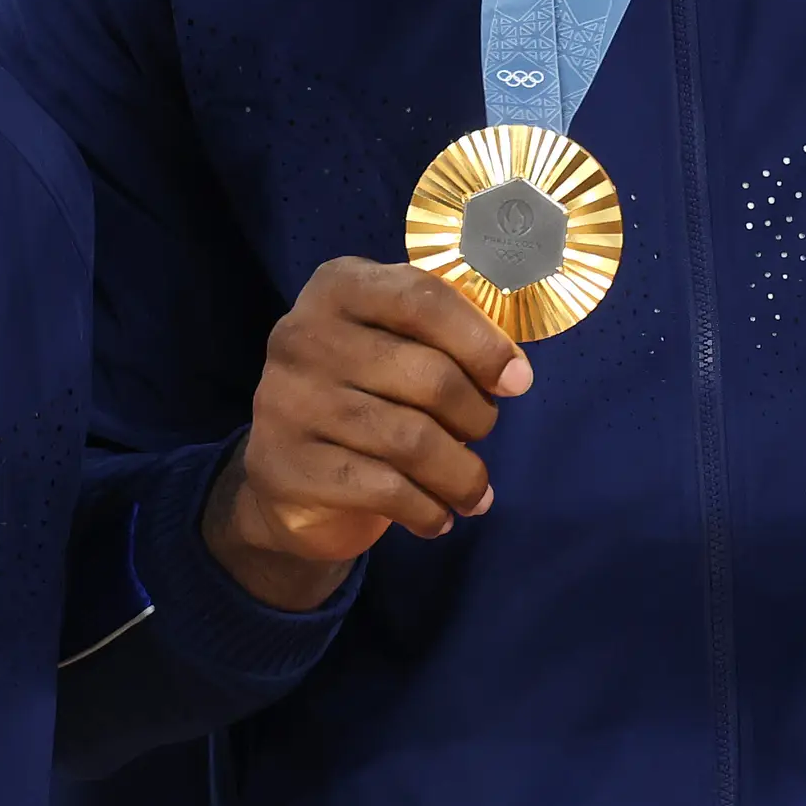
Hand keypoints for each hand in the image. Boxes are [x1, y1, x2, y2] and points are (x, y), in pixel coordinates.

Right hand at [204, 256, 532, 610]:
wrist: (288, 475)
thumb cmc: (365, 393)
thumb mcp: (395, 343)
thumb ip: (447, 336)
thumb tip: (512, 372)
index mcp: (339, 287)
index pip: (422, 299)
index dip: (482, 342)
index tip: (518, 380)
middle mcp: (305, 336)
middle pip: (429, 376)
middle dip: (476, 415)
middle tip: (482, 433)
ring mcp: (290, 403)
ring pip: (412, 441)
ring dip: (461, 475)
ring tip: (475, 491)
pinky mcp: (290, 467)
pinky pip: (385, 490)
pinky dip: (428, 510)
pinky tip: (439, 518)